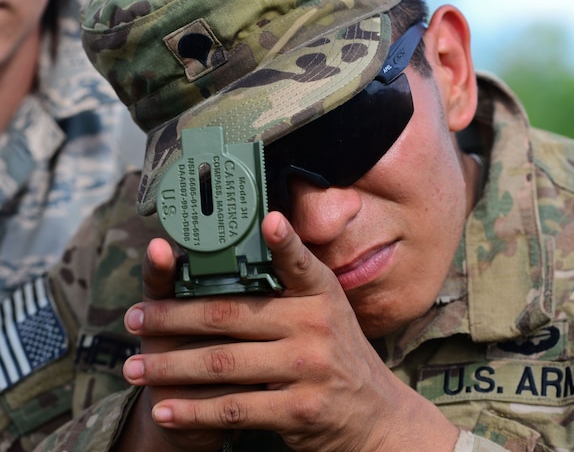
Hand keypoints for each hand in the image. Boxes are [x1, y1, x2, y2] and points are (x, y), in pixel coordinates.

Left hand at [118, 211, 457, 451]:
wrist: (375, 416)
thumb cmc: (338, 356)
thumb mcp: (328, 313)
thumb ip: (295, 286)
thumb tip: (259, 243)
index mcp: (321, 296)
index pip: (300, 264)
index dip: (283, 242)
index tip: (266, 221)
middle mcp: (317, 327)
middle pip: (231, 315)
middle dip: (173, 318)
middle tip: (135, 320)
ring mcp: (309, 368)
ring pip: (224, 363)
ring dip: (171, 367)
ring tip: (136, 369)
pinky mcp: (299, 410)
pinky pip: (235, 409)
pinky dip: (195, 410)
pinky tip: (166, 408)